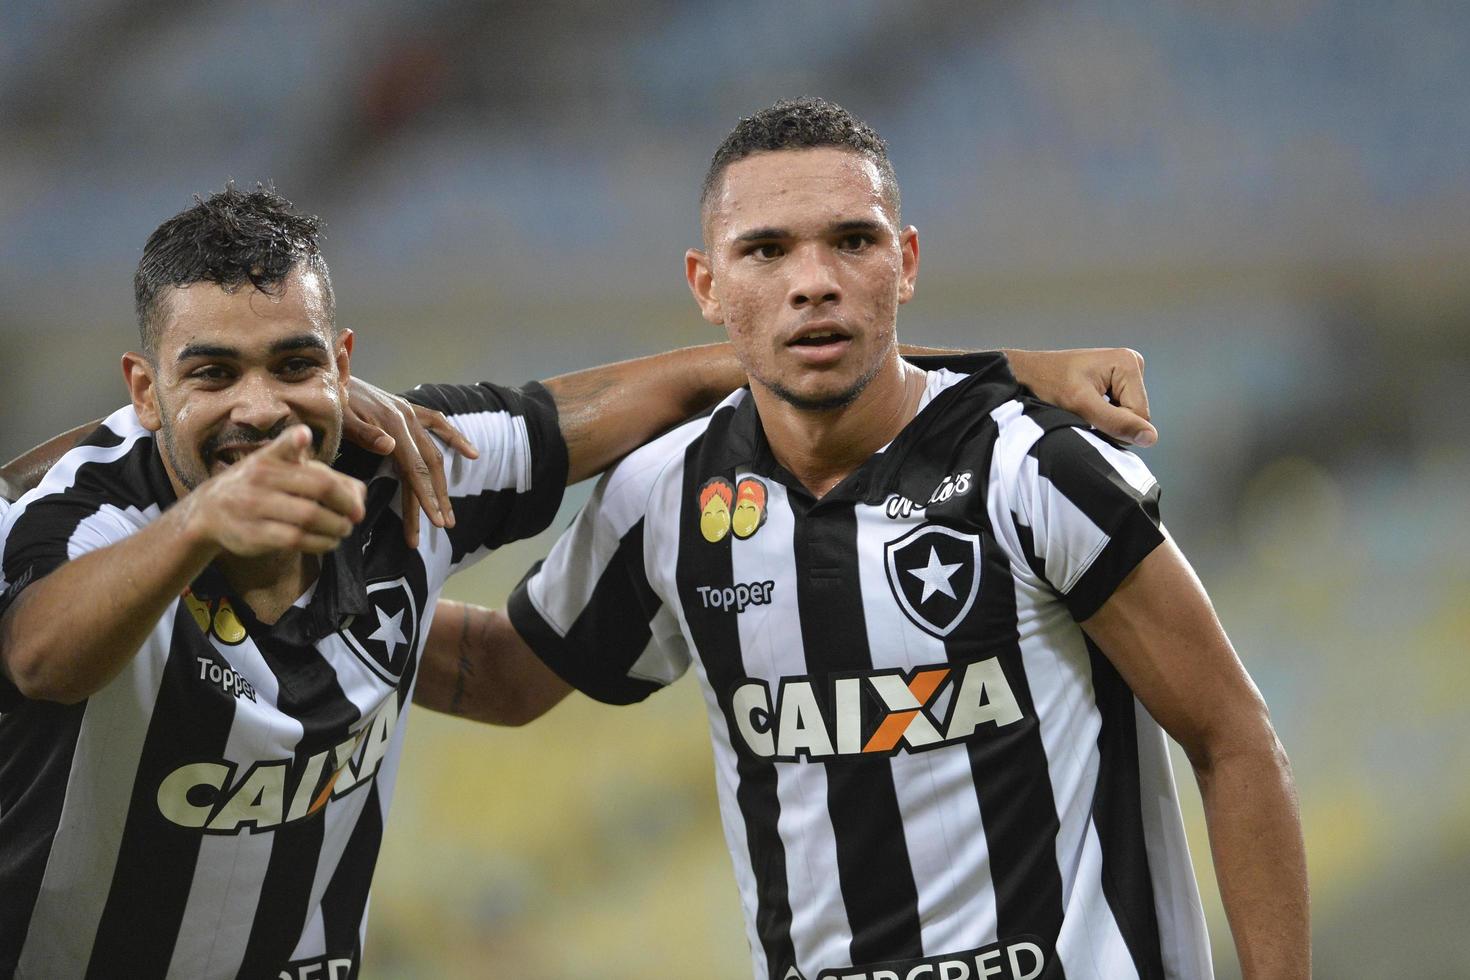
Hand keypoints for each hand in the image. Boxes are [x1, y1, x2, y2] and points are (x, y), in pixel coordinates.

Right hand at [180, 426, 365, 556]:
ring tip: (344, 529)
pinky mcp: (255, 534)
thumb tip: (360, 491)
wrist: (208, 512)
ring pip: (310, 516)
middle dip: (346, 504)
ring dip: (336, 526)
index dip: (318, 460)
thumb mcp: (277, 467)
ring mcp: (256, 506)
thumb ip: (318, 472)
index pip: (300, 455)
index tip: (348, 482)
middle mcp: (262, 479)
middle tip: (356, 516)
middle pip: (319, 488)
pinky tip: (329, 542)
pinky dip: (320, 543)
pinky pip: (296, 539)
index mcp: (271, 459)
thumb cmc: (256, 486)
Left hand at [343, 377, 479, 546]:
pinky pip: (438, 425)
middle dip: (436, 499)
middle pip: (428, 466)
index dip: (425, 496)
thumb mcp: (341, 417)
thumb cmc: (332, 400)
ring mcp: (410, 414)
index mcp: (392, 425)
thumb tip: (390, 447)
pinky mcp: (408, 411)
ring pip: (434, 454)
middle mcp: (407, 420)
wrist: (329, 373)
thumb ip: (364, 432)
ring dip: (442, 485)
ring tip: (449, 514)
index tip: (434, 520)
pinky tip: (472, 454)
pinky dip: (455, 438)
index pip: (414, 468)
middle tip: (443, 526)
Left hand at [1007, 347, 1156, 446]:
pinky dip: (1103, 414)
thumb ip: (1116, 422)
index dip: (1116, 426)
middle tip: (1083, 412)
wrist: (1028, 373)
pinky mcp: (1117, 381)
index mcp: (1129, 363)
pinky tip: (1085, 405)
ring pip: (1128, 415)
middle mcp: (1132, 364)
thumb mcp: (1082, 405)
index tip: (1088, 417)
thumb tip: (1151, 437)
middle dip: (1111, 421)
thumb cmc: (1049, 383)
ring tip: (1082, 408)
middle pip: (1137, 415)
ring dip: (1106, 419)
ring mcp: (1125, 372)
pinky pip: (1121, 409)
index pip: (1140, 415)